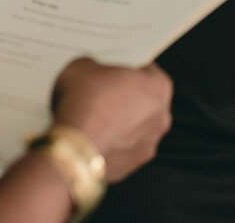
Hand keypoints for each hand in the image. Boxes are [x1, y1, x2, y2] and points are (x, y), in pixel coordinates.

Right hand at [50, 57, 172, 181]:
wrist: (73, 147)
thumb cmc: (85, 103)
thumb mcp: (82, 67)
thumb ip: (94, 67)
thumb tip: (89, 73)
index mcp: (159, 86)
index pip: (146, 72)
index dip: (125, 71)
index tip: (111, 74)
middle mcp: (161, 116)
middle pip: (144, 103)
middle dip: (125, 100)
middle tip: (99, 98)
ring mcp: (148, 144)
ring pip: (134, 130)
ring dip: (118, 126)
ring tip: (91, 122)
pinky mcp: (132, 167)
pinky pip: (122, 151)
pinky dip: (110, 147)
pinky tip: (90, 141)